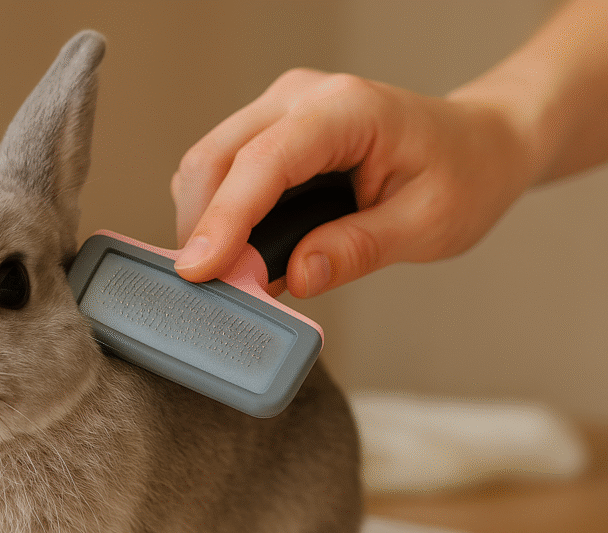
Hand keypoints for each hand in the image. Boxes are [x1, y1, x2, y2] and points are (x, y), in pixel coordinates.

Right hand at [171, 68, 535, 296]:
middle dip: (202, 227)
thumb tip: (297, 275)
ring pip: (207, 164)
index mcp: (347, 109)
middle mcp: (301, 97)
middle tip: (215, 290)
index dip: (223, 220)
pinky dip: (216, 213)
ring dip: (205, 221)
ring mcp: (279, 108)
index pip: (262, 162)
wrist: (478, 144)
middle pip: (214, 158)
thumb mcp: (428, 224)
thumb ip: (359, 249)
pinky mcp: (270, 129)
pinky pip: (220, 169)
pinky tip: (239, 248)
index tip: (200, 272)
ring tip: (231, 274)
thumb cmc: (463, 175)